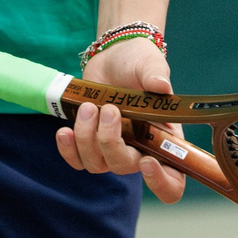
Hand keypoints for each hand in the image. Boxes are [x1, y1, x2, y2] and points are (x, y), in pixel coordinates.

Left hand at [56, 37, 185, 202]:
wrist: (113, 54)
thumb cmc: (139, 61)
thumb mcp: (151, 63)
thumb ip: (157, 73)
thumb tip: (161, 86)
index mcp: (164, 137)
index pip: (173, 180)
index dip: (161, 182)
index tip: (147, 161)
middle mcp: (140, 148)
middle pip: (126, 167)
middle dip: (110, 142)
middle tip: (108, 109)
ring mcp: (113, 147)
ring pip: (97, 164)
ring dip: (87, 138)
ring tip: (88, 107)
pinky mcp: (90, 142)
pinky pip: (77, 160)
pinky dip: (68, 150)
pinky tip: (64, 131)